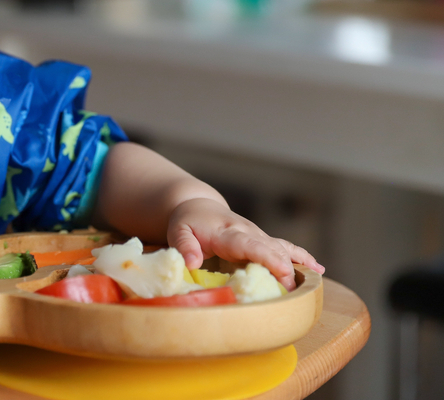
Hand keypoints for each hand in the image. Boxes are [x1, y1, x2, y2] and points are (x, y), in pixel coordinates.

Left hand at [167, 198, 324, 290]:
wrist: (198, 207)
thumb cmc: (188, 222)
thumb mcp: (178, 232)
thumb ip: (184, 246)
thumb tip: (191, 264)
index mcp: (227, 232)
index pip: (249, 244)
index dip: (267, 257)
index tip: (282, 272)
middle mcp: (247, 232)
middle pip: (271, 248)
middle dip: (284, 267)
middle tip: (293, 289)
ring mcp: (258, 236)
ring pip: (282, 247)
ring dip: (297, 264)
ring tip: (313, 281)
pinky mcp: (263, 240)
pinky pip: (285, 247)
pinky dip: (302, 256)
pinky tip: (319, 269)